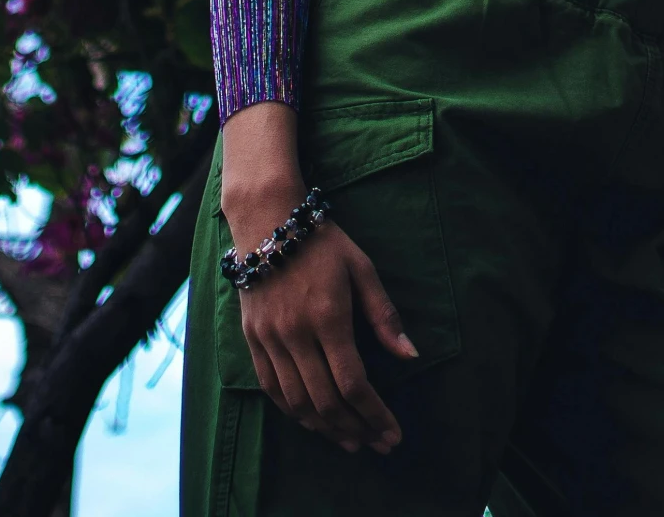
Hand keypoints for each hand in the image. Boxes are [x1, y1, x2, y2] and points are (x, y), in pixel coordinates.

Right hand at [235, 218, 417, 454]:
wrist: (266, 219)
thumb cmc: (322, 242)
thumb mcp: (361, 268)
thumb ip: (384, 315)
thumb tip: (410, 356)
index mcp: (328, 316)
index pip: (353, 383)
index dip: (375, 415)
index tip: (392, 434)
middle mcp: (296, 333)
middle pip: (325, 401)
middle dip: (355, 429)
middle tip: (377, 445)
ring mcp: (270, 339)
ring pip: (296, 403)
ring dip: (325, 429)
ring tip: (350, 441)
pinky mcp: (252, 339)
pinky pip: (271, 389)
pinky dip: (293, 412)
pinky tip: (312, 422)